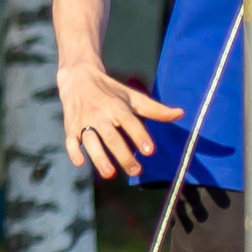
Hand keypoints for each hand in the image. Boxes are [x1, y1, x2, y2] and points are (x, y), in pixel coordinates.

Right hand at [58, 58, 181, 179]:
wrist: (77, 78)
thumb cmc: (111, 91)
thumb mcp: (132, 97)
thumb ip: (155, 109)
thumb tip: (181, 114)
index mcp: (116, 106)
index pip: (129, 122)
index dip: (139, 136)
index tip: (149, 151)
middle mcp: (99, 114)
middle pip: (111, 137)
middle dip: (123, 155)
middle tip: (136, 171)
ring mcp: (83, 121)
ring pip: (90, 141)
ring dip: (99, 157)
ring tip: (110, 174)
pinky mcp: (71, 127)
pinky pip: (70, 141)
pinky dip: (74, 152)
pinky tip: (81, 163)